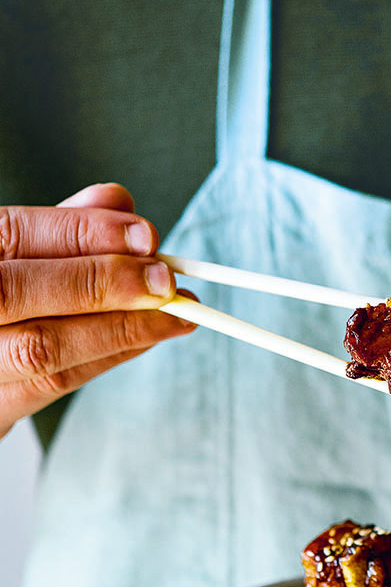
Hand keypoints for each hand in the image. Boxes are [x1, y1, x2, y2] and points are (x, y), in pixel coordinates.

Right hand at [0, 182, 193, 439]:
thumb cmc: (1, 299)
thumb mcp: (16, 254)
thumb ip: (60, 228)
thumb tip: (119, 201)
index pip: (11, 235)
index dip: (79, 232)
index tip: (144, 235)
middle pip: (16, 294)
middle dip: (101, 283)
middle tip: (165, 281)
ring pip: (40, 349)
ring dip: (119, 328)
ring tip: (177, 314)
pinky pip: (52, 385)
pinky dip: (108, 356)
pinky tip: (146, 338)